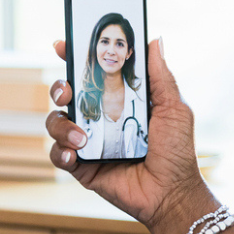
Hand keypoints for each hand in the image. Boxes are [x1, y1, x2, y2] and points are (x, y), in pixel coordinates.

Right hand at [46, 38, 213, 232]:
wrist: (172, 193)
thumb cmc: (177, 151)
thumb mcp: (174, 108)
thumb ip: (160, 76)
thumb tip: (155, 40)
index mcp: (119, 99)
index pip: (92, 73)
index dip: (74, 57)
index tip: (63, 45)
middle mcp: (99, 117)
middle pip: (66, 94)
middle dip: (59, 87)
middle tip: (67, 92)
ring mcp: (88, 142)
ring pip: (56, 122)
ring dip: (62, 125)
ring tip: (82, 138)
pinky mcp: (81, 166)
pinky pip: (58, 154)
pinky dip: (60, 151)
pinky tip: (75, 154)